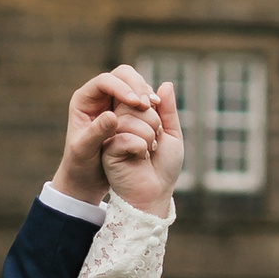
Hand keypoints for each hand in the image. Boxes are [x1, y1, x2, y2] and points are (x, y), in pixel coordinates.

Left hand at [53, 64, 159, 206]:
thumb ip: (97, 132)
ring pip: (135, 84)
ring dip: (147, 93)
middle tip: (148, 104)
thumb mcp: (85, 151)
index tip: (136, 103)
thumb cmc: (80, 165)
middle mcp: (99, 96)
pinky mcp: (127, 111)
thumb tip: (113, 115)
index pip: (105, 81)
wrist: (85, 177)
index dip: (122, 88)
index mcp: (84, 100)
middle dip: (138, 86)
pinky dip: (151, 103)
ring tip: (155, 108)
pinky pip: (142, 98)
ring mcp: (114, 102)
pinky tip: (158, 113)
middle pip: (123, 75)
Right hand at [103, 78, 181, 216]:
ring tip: (147, 152)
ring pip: (130, 119)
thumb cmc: (163, 166)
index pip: (141, 94)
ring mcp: (112, 134)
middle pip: (136, 104)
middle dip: (153, 124)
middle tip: (154, 144)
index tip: (160, 129)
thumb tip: (165, 84)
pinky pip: (126, 136)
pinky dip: (141, 148)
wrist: (156, 193)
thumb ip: (167, 109)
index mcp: (134, 116)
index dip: (153, 107)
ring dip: (148, 137)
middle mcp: (120, 122)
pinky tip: (139, 159)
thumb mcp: (171, 133)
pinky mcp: (107, 148)